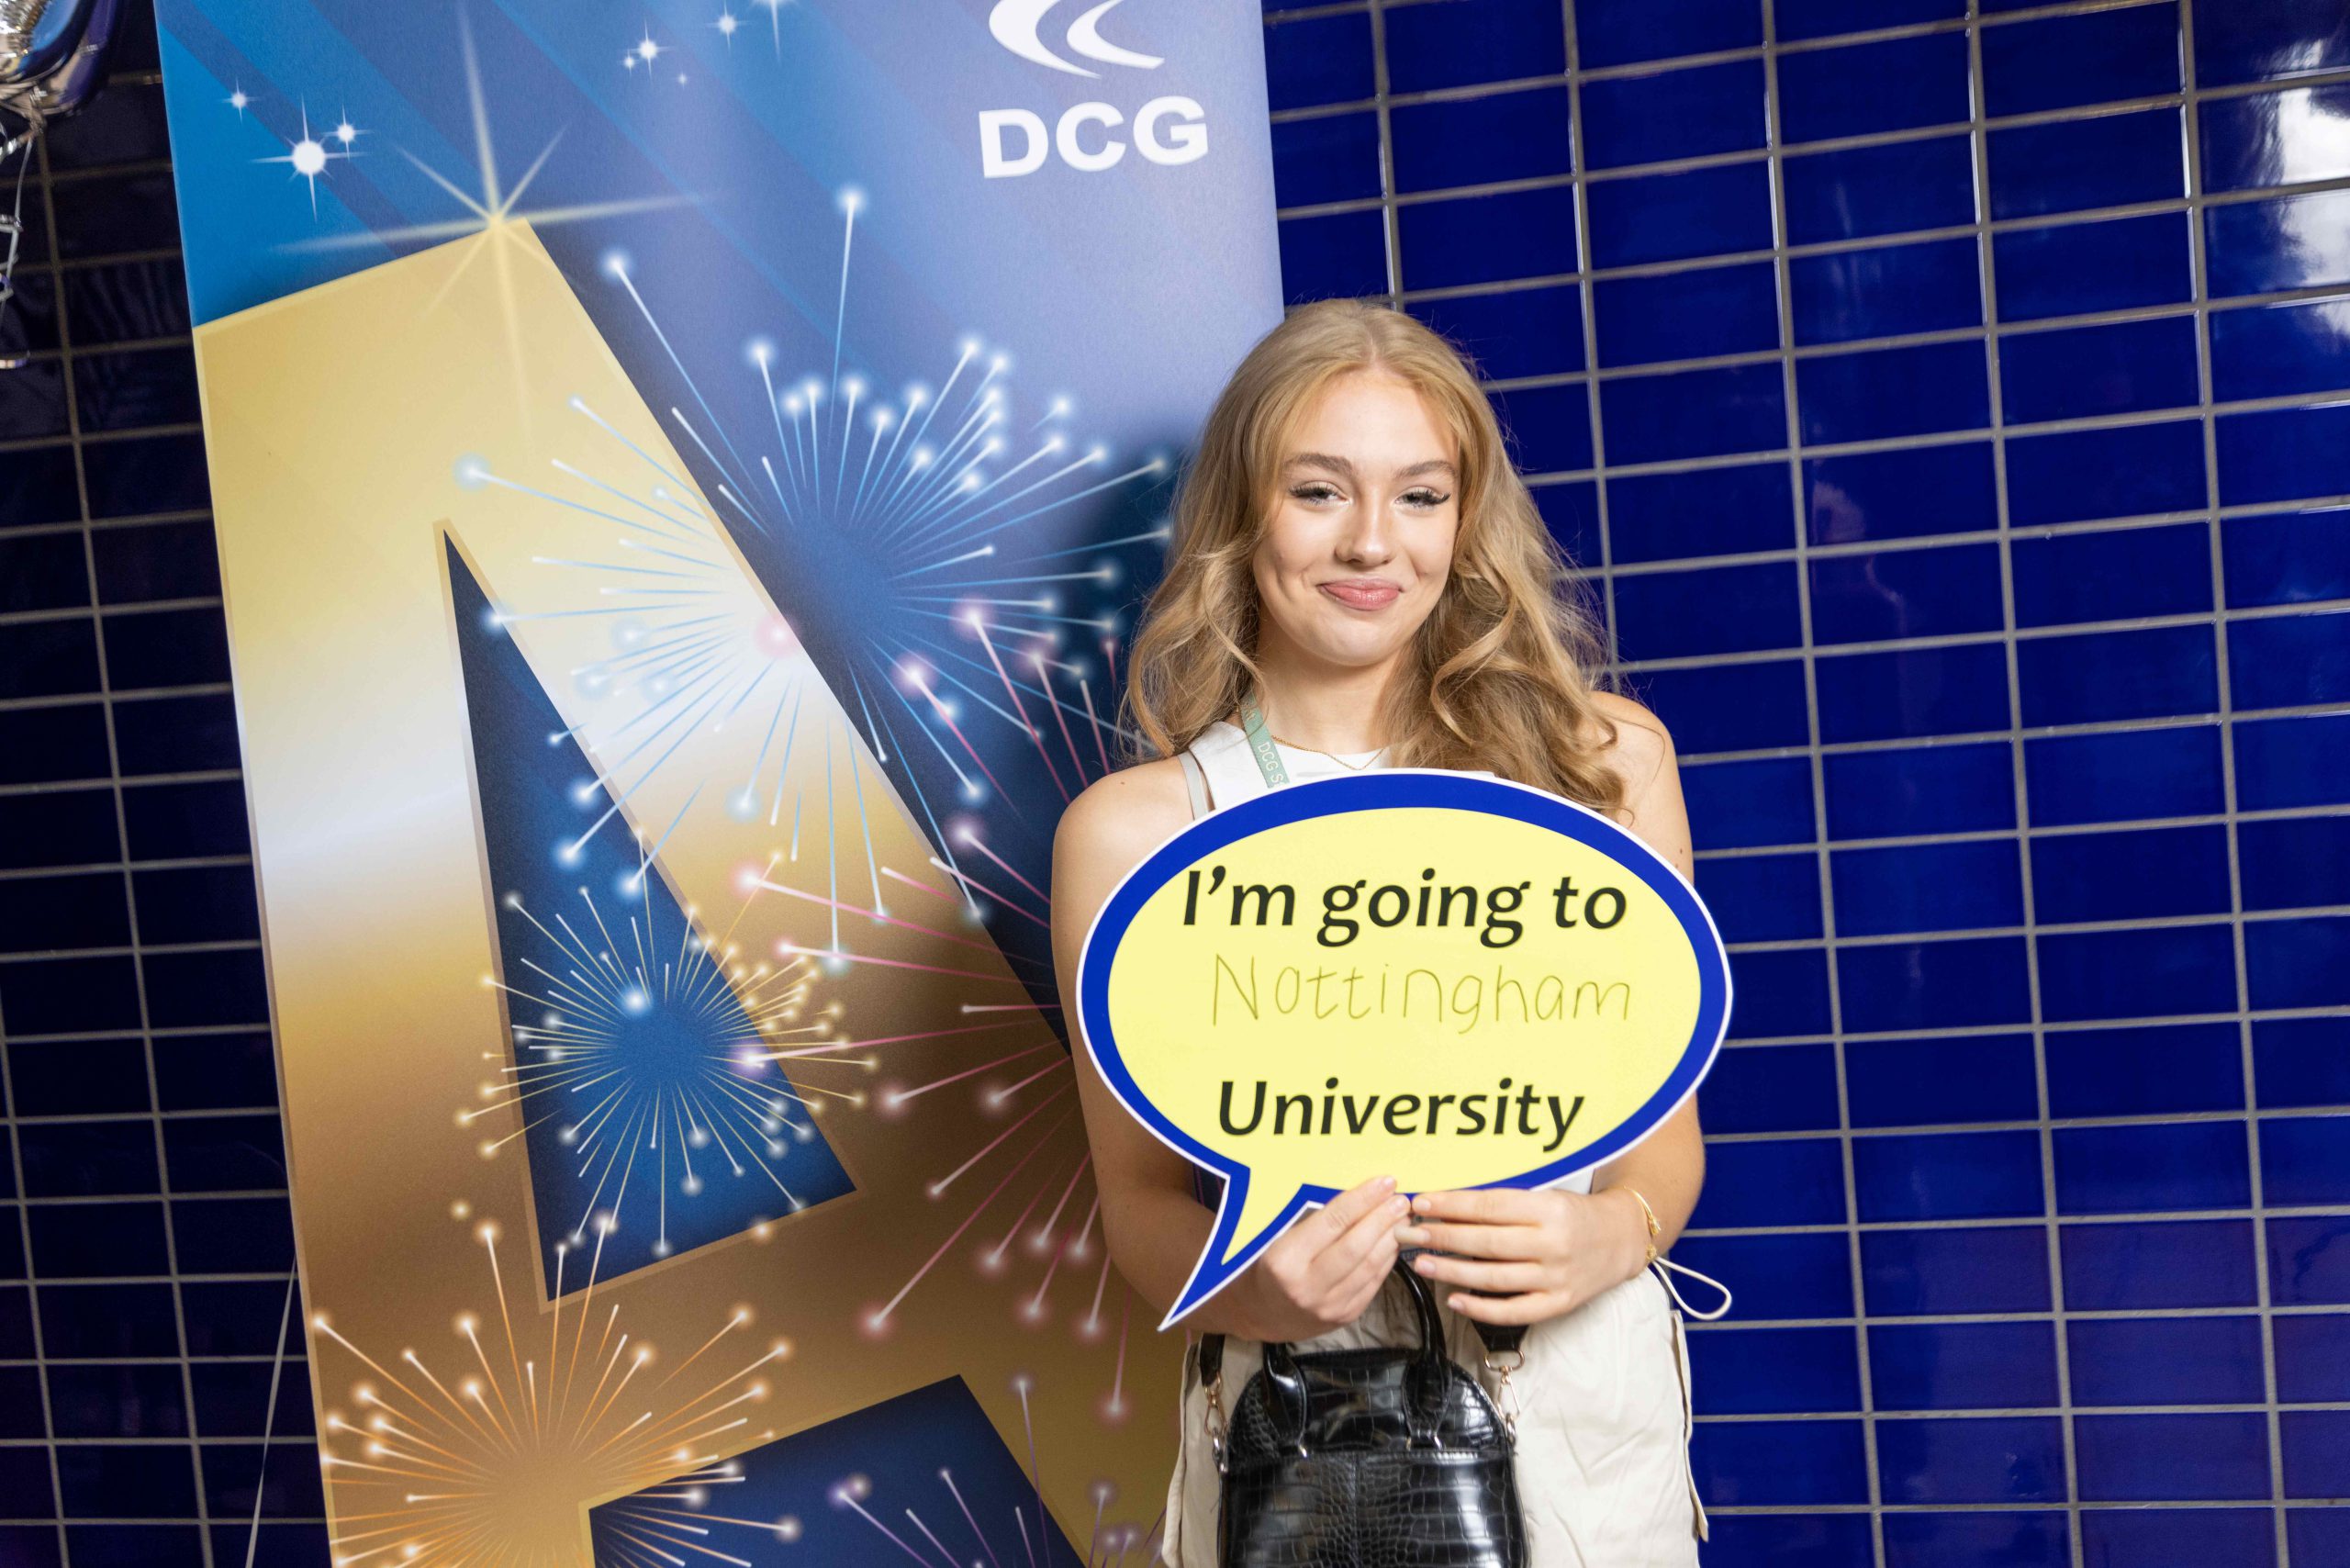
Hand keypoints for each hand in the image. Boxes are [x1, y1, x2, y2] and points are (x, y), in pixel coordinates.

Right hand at [1239, 1175, 1410, 1341]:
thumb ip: (1314, 1221)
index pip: (1331, 1223)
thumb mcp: (1277, 1239)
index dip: (1362, 1200)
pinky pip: (1373, 1283)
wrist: (1260, 1314)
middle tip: (1401, 1199)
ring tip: (1402, 1217)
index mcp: (1284, 1260)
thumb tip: (1359, 1196)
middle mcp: (1307, 1286)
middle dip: (1382, 1219)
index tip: (1383, 1183)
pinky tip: (1393, 1241)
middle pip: (1355, 1246)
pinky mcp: (1345, 1316)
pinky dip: (1387, 1259)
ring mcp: (1328, 1306)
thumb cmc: (1267, 1266)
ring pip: (1369, 1266)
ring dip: (1390, 1238)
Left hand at [1396, 1186, 1647, 1326]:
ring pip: (1494, 1278)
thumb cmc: (1573, 1213)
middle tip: (1408, 1234)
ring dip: (1452, 1271)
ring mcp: (1556, 1277)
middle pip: (1487, 1243)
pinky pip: (1514, 1311)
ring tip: (1421, 1263)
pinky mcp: (1559, 1304)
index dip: (1452, 1206)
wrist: (1621, 1239)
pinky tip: (1452, 1298)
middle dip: (1443, 1237)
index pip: (1490, 1208)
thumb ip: (1503, 1204)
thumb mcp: (1545, 1197)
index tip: (1421, 1203)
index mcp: (1549, 1209)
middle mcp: (1553, 1244)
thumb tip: (1447, 1207)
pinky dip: (1481, 1308)